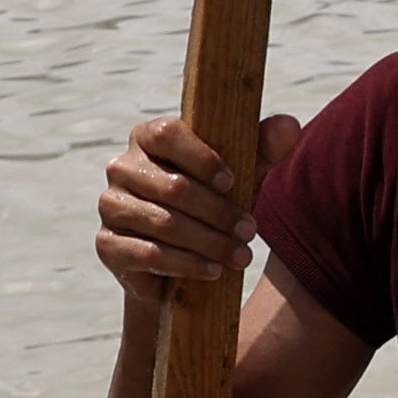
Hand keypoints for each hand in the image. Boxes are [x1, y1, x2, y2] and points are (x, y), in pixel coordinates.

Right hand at [98, 111, 290, 305]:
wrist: (180, 262)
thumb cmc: (212, 204)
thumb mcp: (241, 176)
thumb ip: (263, 149)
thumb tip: (290, 125)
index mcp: (148, 137)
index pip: (167, 133)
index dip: (201, 158)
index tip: (232, 182)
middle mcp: (122, 167)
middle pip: (173, 186)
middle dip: (218, 212)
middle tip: (250, 231)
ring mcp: (110, 206)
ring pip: (163, 223)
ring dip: (208, 242)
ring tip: (240, 256)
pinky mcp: (107, 245)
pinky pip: (147, 254)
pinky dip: (185, 264)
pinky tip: (212, 271)